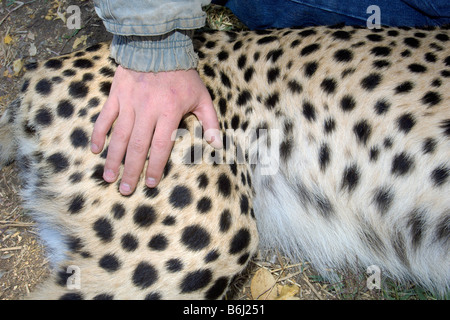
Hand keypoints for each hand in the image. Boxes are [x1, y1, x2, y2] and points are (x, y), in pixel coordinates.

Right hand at [90, 66, 220, 194]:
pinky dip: (98, 133)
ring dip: (113, 159)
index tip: (150, 183)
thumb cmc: (182, 74)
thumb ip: (210, 121)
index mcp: (169, 113)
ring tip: (108, 177)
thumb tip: (218, 145)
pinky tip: (94, 149)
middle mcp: (147, 111)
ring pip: (119, 136)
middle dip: (131, 171)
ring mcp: (129, 103)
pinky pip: (104, 117)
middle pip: (138, 147)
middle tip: (125, 190)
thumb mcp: (202, 97)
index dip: (155, 167)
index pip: (161, 146)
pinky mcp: (116, 95)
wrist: (158, 45)